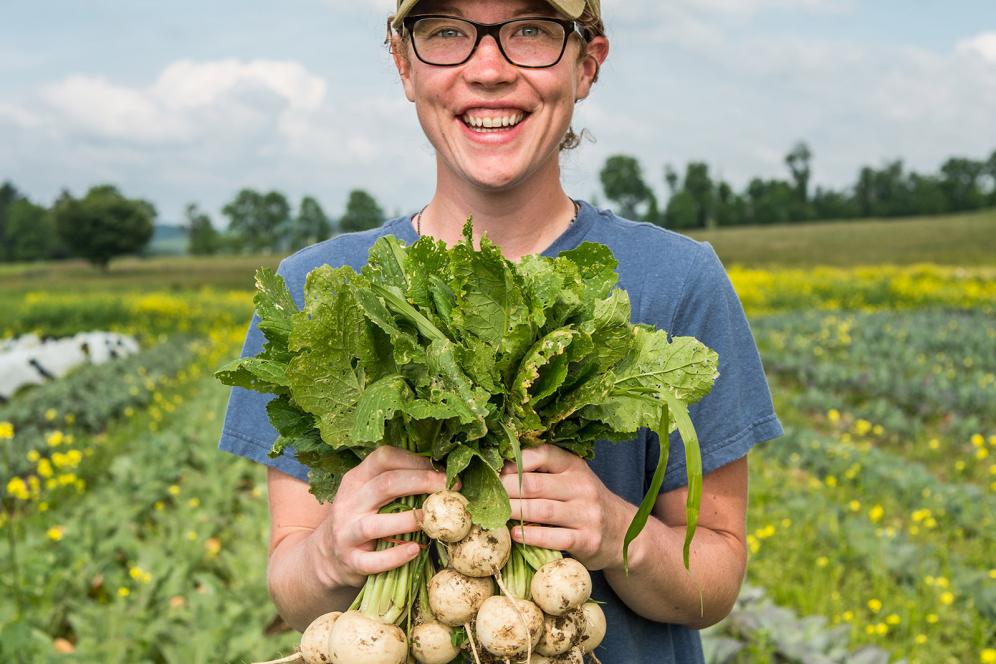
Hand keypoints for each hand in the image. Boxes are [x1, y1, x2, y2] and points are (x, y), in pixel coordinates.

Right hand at [312, 446, 446, 587]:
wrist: (327, 556)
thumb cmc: (362, 517)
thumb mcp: (369, 493)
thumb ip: (396, 481)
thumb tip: (443, 472)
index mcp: (356, 479)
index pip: (384, 458)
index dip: (415, 461)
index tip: (442, 469)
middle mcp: (348, 502)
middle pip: (385, 485)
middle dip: (421, 483)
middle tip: (449, 488)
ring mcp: (346, 532)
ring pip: (375, 524)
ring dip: (408, 520)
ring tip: (432, 521)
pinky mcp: (350, 560)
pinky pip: (372, 561)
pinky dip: (395, 556)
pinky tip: (414, 550)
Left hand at [500, 445, 634, 570]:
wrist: (622, 534)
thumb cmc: (583, 503)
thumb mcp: (569, 480)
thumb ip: (541, 473)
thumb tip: (497, 472)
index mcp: (573, 465)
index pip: (541, 454)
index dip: (512, 462)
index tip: (490, 471)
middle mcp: (582, 486)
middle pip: (534, 484)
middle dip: (504, 490)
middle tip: (483, 496)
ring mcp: (586, 513)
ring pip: (541, 510)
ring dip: (513, 512)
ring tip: (494, 515)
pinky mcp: (587, 539)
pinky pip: (554, 537)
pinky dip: (531, 536)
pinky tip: (515, 535)